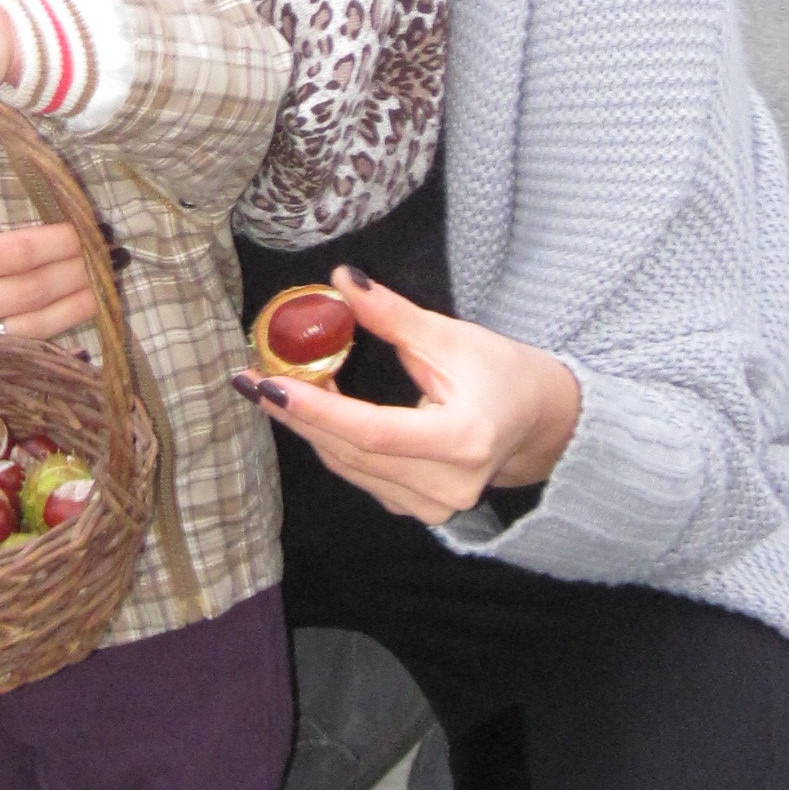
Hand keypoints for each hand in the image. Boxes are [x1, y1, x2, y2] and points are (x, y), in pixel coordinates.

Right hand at [0, 156, 94, 358]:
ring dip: (70, 309)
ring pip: (25, 328)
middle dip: (73, 272)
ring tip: (106, 288)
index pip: (4, 255)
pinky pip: (10, 351)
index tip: (83, 226)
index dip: (51, 241)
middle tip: (110, 252)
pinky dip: (47, 339)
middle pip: (25, 292)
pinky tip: (74, 325)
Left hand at [232, 268, 581, 526]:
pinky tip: (309, 409)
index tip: (271, 384)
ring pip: (349, 465)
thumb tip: (342, 280)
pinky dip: (330, 440)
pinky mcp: (418, 509)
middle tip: (251, 379)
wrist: (537, 420)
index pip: (374, 431)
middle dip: (296, 412)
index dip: (318, 409)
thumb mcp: (451, 337)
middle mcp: (447, 485)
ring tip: (274, 384)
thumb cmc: (501, 373)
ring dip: (308, 425)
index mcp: (462, 440)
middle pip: (352, 451)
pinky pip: (359, 474)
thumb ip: (393, 316)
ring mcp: (432, 506)